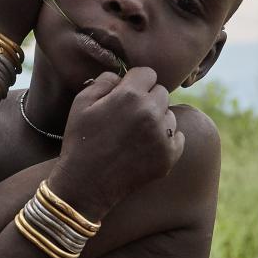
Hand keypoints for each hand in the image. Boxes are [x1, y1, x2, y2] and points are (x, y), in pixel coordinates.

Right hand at [49, 68, 184, 217]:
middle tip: (129, 116)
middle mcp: (151, 112)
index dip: (136, 82)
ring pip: (170, 115)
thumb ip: (104, 81)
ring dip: (157, 120)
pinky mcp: (169, 156)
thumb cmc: (80, 141)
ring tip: (135, 134)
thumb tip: (121, 76)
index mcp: (130, 95)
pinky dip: (165, 140)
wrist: (86, 184)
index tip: (127, 94)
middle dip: (148, 99)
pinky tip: (145, 147)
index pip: (148, 73)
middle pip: (161, 92)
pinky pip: (177, 137)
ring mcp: (162, 136)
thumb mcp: (81, 103)